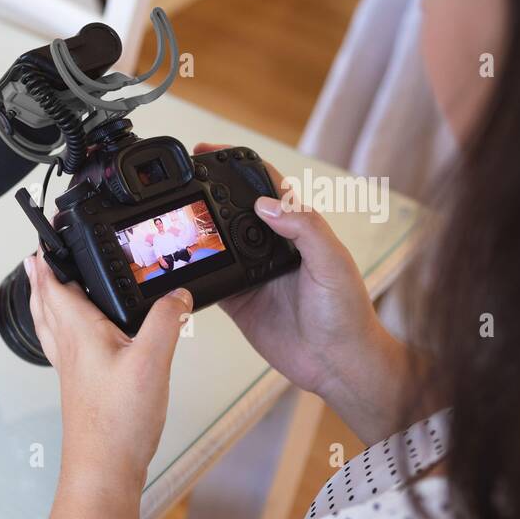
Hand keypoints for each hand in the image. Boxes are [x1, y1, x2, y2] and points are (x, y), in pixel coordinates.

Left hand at [24, 252, 191, 492]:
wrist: (103, 468)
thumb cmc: (117, 422)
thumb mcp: (153, 361)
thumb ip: (166, 321)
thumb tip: (177, 294)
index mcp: (77, 332)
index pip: (54, 284)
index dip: (47, 258)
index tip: (43, 237)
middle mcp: (68, 347)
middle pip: (46, 302)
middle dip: (42, 276)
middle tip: (38, 256)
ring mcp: (71, 368)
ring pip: (51, 324)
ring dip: (47, 300)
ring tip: (47, 286)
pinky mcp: (80, 386)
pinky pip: (64, 345)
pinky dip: (63, 327)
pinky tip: (78, 336)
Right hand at [194, 143, 411, 443]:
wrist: (337, 364)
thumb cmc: (348, 313)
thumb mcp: (331, 263)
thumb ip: (304, 229)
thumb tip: (265, 204)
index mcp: (298, 230)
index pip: (264, 187)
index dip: (237, 166)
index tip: (209, 154)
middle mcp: (272, 248)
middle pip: (233, 211)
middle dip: (207, 193)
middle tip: (180, 180)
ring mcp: (252, 274)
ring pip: (217, 243)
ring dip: (196, 231)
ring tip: (171, 217)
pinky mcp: (238, 300)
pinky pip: (209, 279)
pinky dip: (192, 271)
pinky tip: (177, 263)